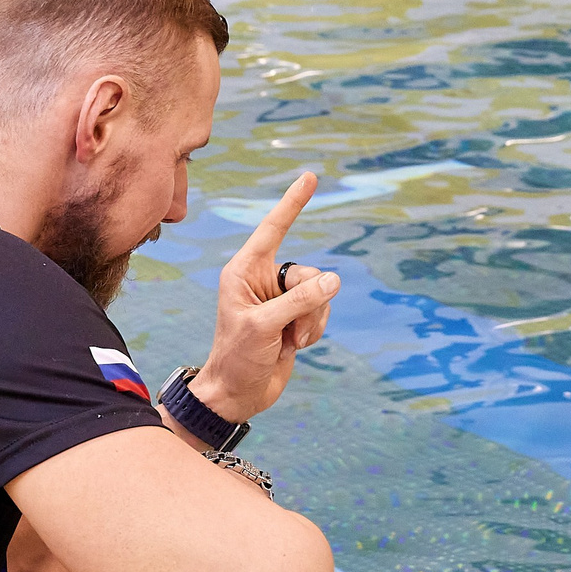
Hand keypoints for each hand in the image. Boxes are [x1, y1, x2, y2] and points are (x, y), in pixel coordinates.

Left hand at [187, 171, 341, 426]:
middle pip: (307, 271)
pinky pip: (321, 311)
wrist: (237, 395)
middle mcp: (261, 279)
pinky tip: (295, 346)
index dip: (293, 203)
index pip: (273, 229)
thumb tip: (333, 281)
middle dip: (308, 302)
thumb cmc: (238, 358)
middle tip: (289, 329)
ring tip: (291, 341)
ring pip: (319, 292)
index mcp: (243, 271)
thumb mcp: (264, 327)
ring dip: (312, 320)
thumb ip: (299, 301)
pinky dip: (314, 330)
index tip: (310, 176)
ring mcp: (279, 299)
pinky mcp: (293, 317)